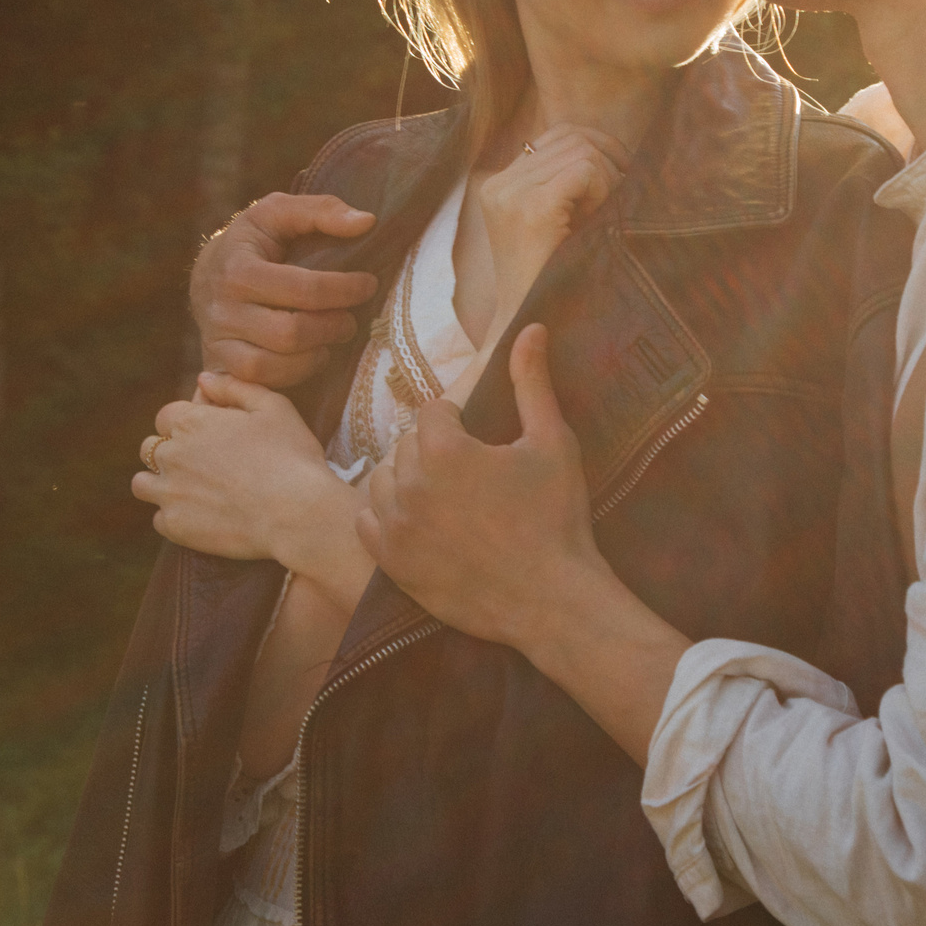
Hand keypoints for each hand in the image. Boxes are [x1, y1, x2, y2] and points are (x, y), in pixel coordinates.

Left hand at [134, 372, 344, 563]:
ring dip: (160, 484)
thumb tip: (203, 379)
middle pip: (150, 449)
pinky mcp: (175, 526)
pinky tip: (200, 516)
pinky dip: (174, 516)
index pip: (165, 416)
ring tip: (189, 491)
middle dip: (170, 452)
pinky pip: (158, 519)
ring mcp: (169, 493)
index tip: (205, 435)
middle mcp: (172, 455)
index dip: (185, 423)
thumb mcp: (273, 407)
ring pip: (142, 485)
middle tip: (201, 464)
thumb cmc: (291, 457)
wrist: (297, 513)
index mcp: (192, 422)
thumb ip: (234, 387)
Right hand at [192, 192, 379, 387]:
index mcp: (238, 268)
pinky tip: (310, 355)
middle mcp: (223, 308)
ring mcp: (219, 340)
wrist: (207, 274)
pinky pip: (261, 381)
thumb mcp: (278, 212)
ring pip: (273, 364)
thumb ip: (322, 210)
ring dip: (315, 355)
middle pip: (291, 333)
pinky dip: (294, 374)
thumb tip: (366, 221)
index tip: (368, 284)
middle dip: (333, 327)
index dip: (345, 289)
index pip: (304, 289)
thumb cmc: (254, 240)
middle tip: (351, 320)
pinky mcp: (221, 364)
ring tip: (332, 338)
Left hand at [356, 326, 604, 651]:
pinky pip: (367, 521)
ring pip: (382, 479)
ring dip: (405, 478)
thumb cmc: (558, 516)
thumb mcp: (553, 441)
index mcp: (445, 449)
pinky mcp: (392, 563)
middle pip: (406, 443)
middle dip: (434, 449)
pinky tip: (419, 520)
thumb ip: (532, 381)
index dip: (459, 422)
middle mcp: (410, 485)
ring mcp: (396, 527)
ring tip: (444, 494)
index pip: (432, 411)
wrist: (553, 599)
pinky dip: (386, 515)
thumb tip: (531, 327)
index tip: (484, 445)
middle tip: (471, 473)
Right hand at [478, 125, 629, 311]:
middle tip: (617, 196)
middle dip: (606, 160)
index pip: (559, 134)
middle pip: (572, 136)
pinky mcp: (532, 209)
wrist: (530, 324)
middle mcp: (497, 183)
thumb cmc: (554, 276)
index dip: (596, 149)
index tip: (616, 179)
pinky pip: (584, 169)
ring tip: (599, 215)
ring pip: (582, 150)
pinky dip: (602, 189)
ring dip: (605, 179)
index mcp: (498, 184)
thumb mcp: (555, 219)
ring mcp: (510, 194)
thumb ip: (565, 180)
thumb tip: (608, 146)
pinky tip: (595, 219)